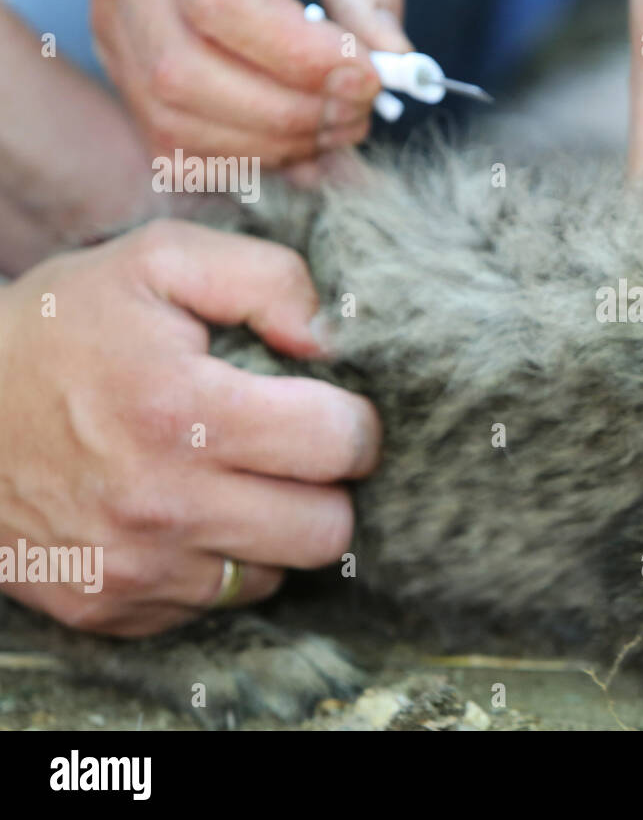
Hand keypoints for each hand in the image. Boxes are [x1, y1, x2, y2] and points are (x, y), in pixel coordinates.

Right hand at [0, 220, 381, 635]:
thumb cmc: (59, 329)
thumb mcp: (158, 262)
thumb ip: (266, 279)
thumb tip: (330, 338)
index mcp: (182, 413)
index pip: (341, 444)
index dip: (354, 421)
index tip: (331, 408)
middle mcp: (162, 505)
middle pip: (327, 530)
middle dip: (326, 486)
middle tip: (294, 451)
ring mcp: (134, 569)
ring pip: (276, 575)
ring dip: (273, 529)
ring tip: (233, 479)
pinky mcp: (109, 609)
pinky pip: (212, 603)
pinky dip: (215, 561)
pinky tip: (184, 514)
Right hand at [89, 0, 410, 172]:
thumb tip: (398, 70)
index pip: (221, 0)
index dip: (303, 58)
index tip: (371, 76)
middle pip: (184, 72)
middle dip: (289, 115)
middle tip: (360, 112)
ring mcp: (112, 10)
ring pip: (171, 117)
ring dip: (268, 146)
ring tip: (335, 129)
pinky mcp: (122, 55)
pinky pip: (168, 137)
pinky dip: (240, 158)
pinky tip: (296, 143)